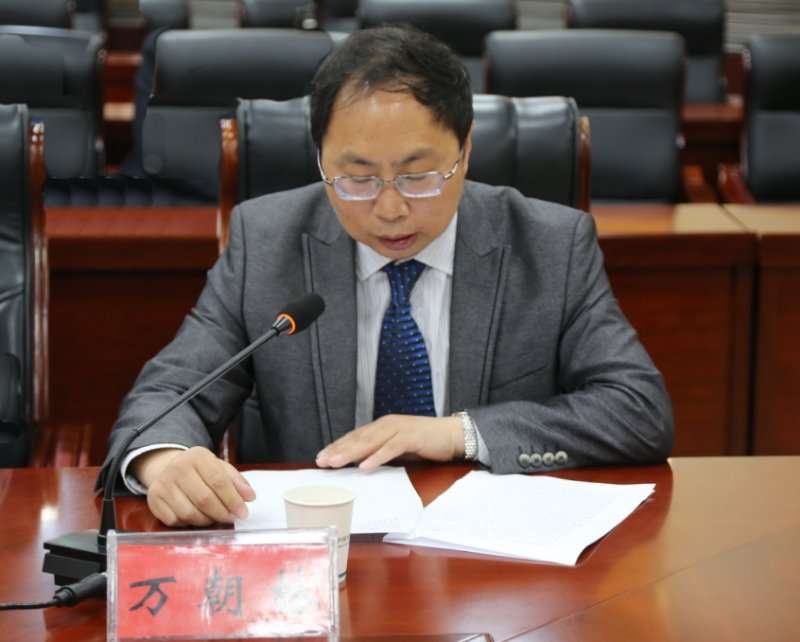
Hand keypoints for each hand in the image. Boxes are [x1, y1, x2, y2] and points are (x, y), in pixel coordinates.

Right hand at [132, 446, 255, 527]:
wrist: (167, 468)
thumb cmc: (199, 470)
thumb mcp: (219, 467)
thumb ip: (236, 481)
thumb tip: (249, 497)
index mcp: (198, 456)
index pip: (219, 481)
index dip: (233, 500)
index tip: (243, 512)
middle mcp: (178, 468)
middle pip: (204, 499)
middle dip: (222, 513)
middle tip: (231, 518)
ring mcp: (163, 484)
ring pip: (190, 513)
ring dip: (206, 520)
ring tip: (214, 517)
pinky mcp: (153, 499)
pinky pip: (175, 521)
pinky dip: (188, 524)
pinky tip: (196, 517)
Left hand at [315, 415, 463, 470]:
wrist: (453, 434)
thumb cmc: (425, 442)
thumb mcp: (398, 447)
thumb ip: (381, 451)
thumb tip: (360, 464)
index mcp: (382, 427)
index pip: (355, 437)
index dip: (337, 446)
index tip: (321, 457)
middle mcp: (387, 425)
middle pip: (358, 438)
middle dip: (338, 450)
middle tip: (322, 461)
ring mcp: (398, 429)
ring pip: (370, 442)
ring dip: (351, 453)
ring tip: (336, 462)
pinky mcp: (411, 437)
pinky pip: (391, 448)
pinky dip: (377, 457)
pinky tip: (365, 466)